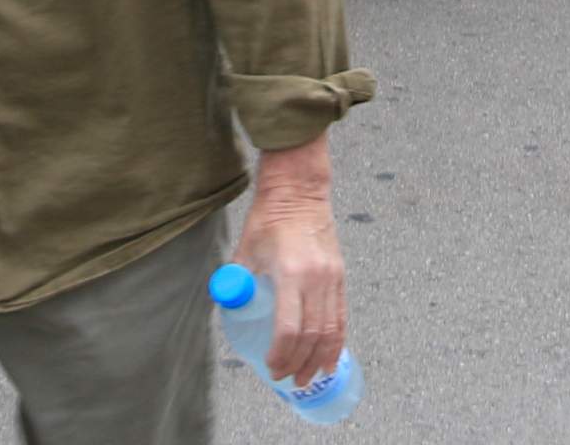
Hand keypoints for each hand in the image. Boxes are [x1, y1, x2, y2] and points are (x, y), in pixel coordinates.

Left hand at [237, 140, 348, 388]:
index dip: (281, 354)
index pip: (290, 328)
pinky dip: (337, 342)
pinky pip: (341, 317)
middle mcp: (317, 278)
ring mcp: (333, 278)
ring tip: (308, 377)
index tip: (270, 367)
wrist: (299, 192)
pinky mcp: (340, 276)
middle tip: (286, 379)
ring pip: (331, 330)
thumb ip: (237, 282)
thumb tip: (228, 309)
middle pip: (313, 335)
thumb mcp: (245, 251)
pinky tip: (330, 358)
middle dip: (299, 363)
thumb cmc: (269, 219)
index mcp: (291, 273)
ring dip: (320, 359)